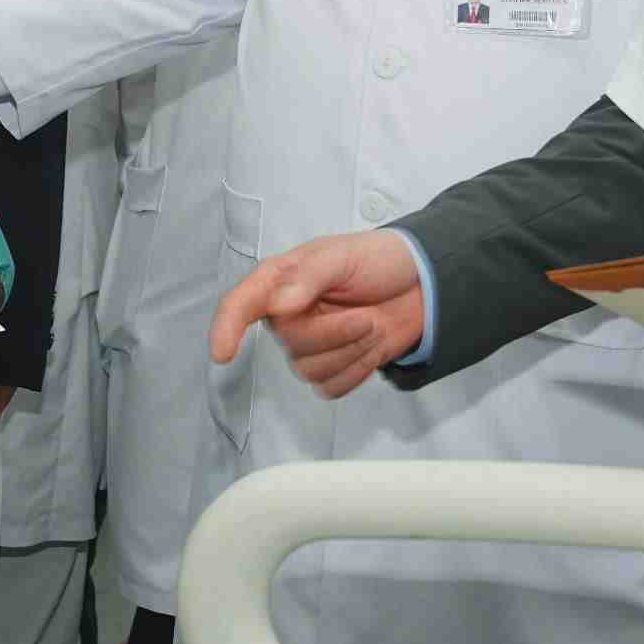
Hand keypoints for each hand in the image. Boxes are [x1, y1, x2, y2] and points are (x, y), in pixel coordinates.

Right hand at [209, 230, 423, 399]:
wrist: (421, 285)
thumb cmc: (377, 260)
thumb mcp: (342, 256)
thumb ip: (309, 278)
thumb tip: (278, 305)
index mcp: (280, 281)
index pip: (241, 305)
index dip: (226, 327)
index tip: (222, 352)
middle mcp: (287, 316)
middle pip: (290, 344)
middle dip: (334, 334)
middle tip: (366, 316)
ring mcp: (309, 345)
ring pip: (310, 369)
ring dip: (350, 351)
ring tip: (372, 325)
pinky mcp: (331, 369)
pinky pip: (331, 387)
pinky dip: (357, 370)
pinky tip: (370, 348)